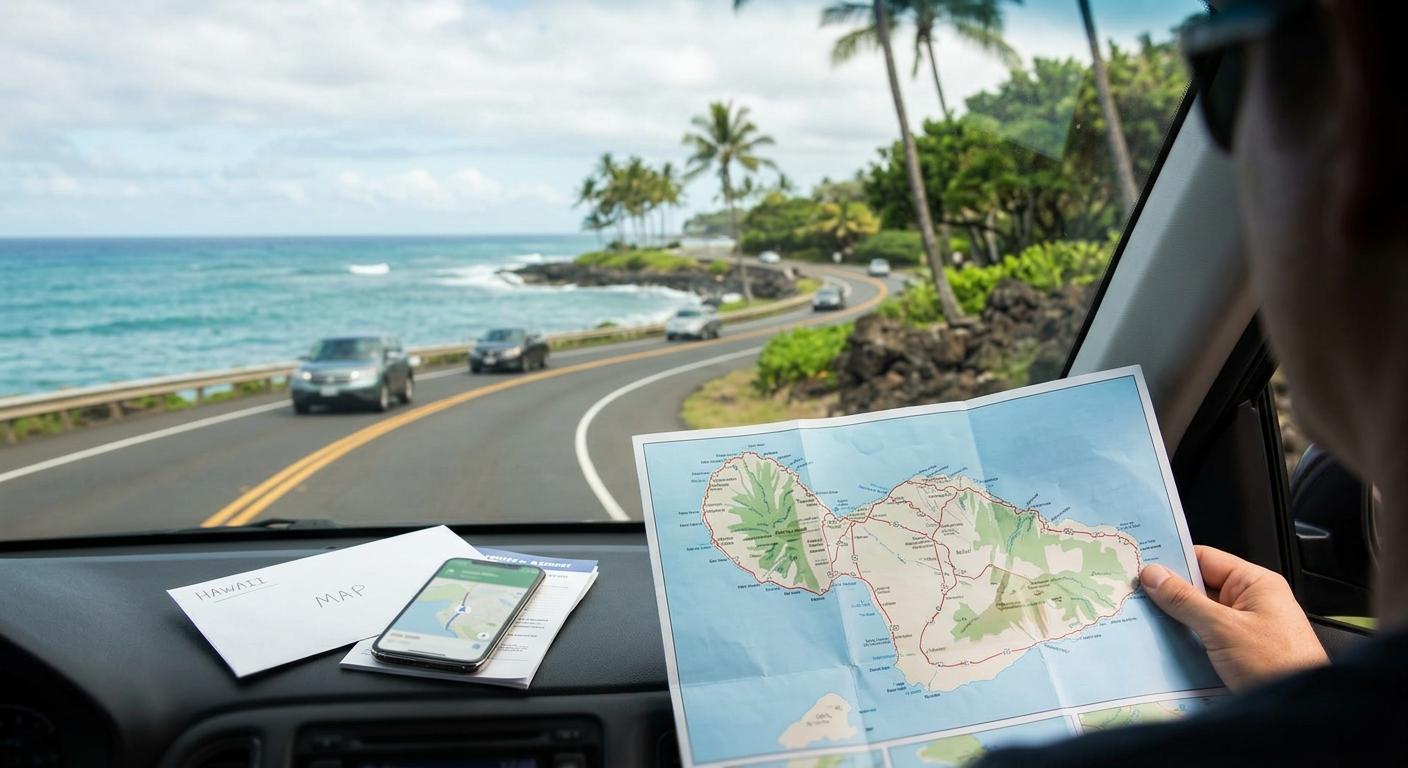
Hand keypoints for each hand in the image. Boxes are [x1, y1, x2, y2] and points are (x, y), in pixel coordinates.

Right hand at [1141, 545, 1327, 692]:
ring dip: (1175, 620)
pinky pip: (1205, 638)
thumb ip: (1185, 600)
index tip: (1140, 566)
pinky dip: (1186, 640)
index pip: (1205, 559)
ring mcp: (1245, 628)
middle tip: (1134, 596)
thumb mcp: (1223, 628)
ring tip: (1142, 621)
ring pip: (1200, 616)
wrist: (1300, 711)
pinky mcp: (1239, 653)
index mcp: (1255, 584)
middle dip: (1168, 594)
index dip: (1172, 561)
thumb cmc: (1277, 664)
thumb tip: (1154, 575)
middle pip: (1199, 588)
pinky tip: (1162, 645)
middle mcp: (1251, 602)